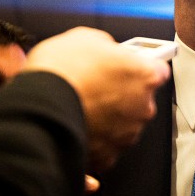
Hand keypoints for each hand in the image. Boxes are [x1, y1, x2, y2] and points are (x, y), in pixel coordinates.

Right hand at [23, 27, 169, 171]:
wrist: (36, 107)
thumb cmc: (61, 71)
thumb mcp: (86, 39)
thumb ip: (107, 47)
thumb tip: (106, 51)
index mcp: (145, 76)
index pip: (157, 70)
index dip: (140, 67)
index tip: (131, 67)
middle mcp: (142, 108)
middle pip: (139, 100)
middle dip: (121, 94)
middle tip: (96, 86)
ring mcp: (126, 135)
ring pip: (123, 124)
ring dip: (108, 117)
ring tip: (82, 106)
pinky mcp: (107, 156)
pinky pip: (105, 146)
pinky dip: (94, 140)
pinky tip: (77, 126)